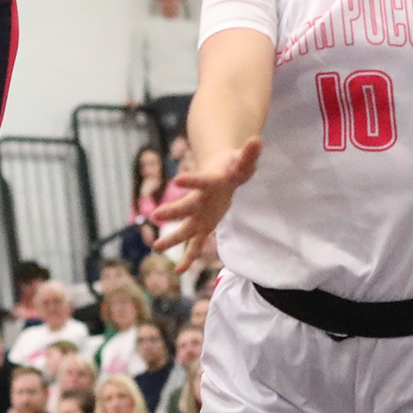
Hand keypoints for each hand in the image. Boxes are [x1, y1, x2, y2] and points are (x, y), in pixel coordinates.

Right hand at [154, 136, 260, 262]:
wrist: (220, 173)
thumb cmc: (232, 167)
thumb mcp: (243, 161)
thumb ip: (249, 154)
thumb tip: (256, 140)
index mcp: (210, 182)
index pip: (201, 181)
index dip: (192, 180)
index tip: (177, 180)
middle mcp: (200, 200)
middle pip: (186, 207)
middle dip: (173, 212)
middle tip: (157, 215)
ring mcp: (199, 215)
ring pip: (185, 229)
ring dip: (173, 238)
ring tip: (156, 247)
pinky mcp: (203, 227)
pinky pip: (195, 245)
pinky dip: (188, 257)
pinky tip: (179, 272)